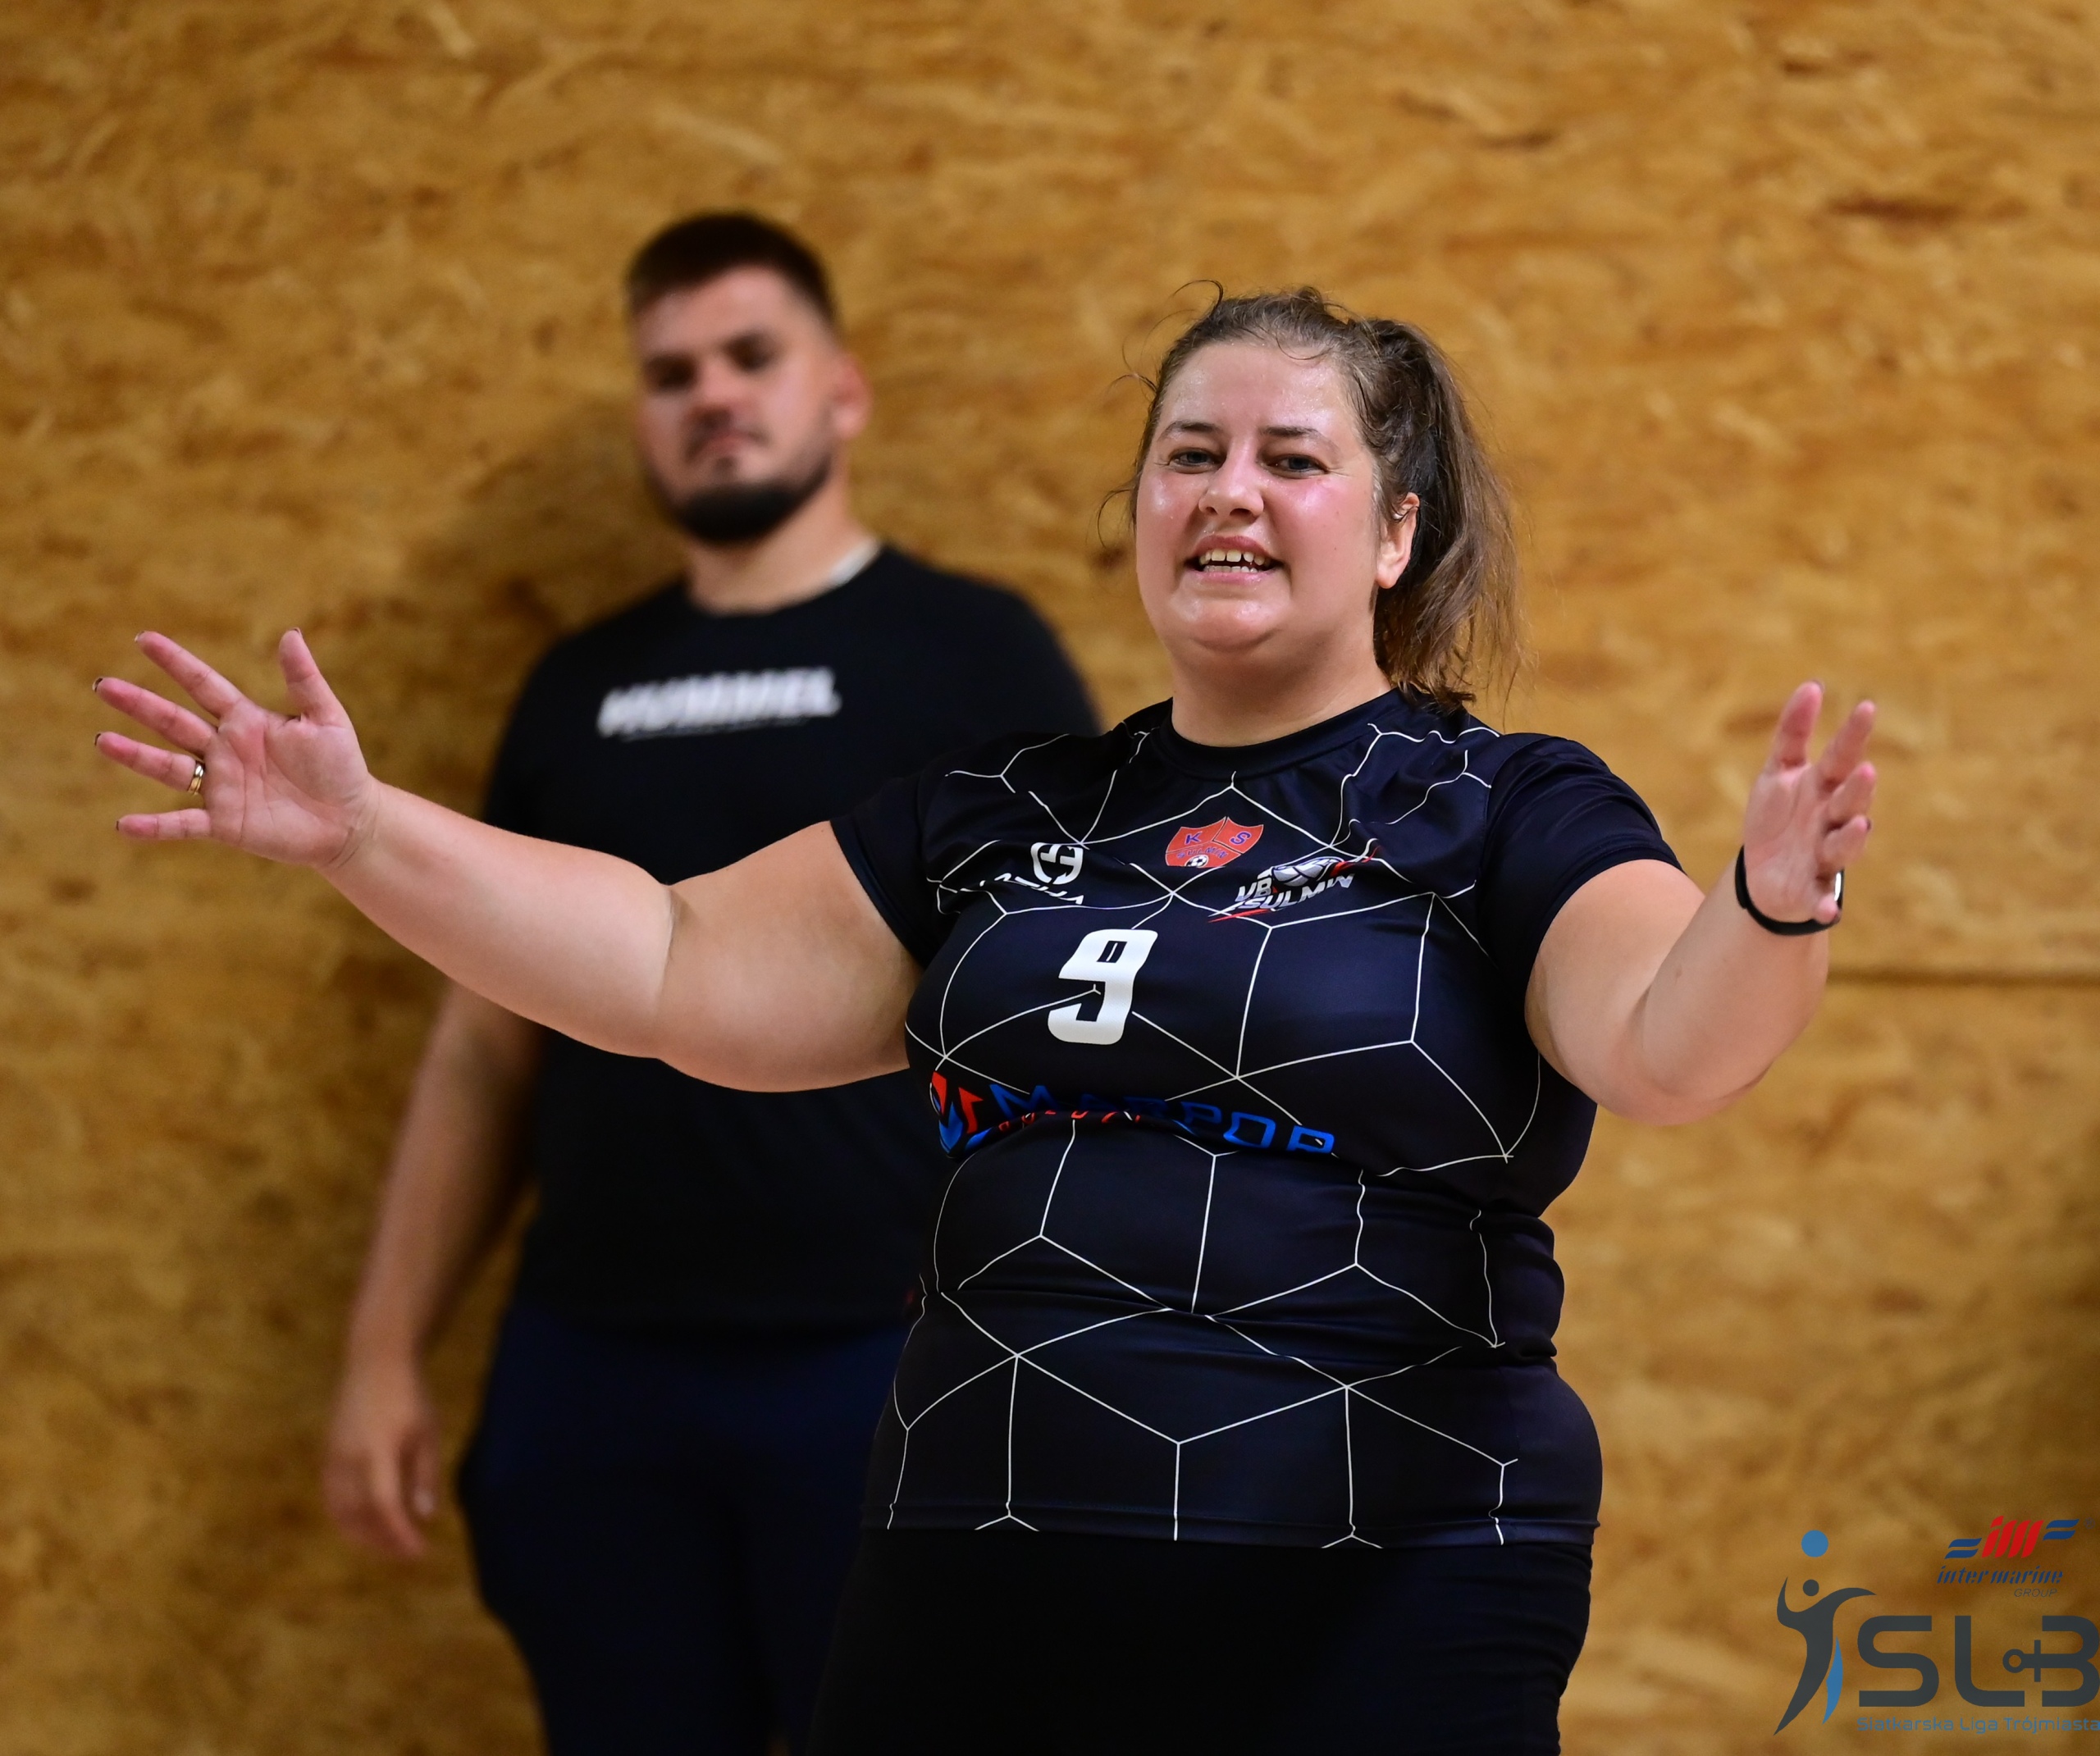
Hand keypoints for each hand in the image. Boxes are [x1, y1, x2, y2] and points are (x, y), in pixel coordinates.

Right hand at [93, 630, 376, 867]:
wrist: (351, 821)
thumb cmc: (341, 767)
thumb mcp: (326, 719)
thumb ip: (304, 680)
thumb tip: (291, 633)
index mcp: (246, 721)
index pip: (203, 685)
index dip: (176, 663)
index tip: (144, 639)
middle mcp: (225, 750)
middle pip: (174, 722)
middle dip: (140, 704)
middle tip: (104, 685)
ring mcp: (220, 786)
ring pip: (169, 768)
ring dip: (136, 756)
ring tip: (104, 741)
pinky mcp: (225, 824)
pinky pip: (183, 824)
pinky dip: (155, 826)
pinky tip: (124, 825)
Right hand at [323, 1353, 442, 1557]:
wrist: (376, 1360)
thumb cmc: (409, 1394)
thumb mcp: (428, 1431)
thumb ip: (425, 1475)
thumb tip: (424, 1517)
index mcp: (378, 1449)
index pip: (387, 1505)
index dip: (401, 1534)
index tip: (420, 1552)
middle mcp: (349, 1457)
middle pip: (359, 1515)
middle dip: (383, 1540)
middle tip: (407, 1553)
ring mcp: (333, 1456)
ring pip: (341, 1510)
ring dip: (363, 1533)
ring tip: (389, 1544)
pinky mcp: (328, 1455)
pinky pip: (333, 1497)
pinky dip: (348, 1517)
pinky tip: (368, 1523)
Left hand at [1741, 682, 1876, 924]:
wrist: (1762, 873)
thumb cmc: (1777, 817)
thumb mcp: (1776, 773)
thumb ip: (1793, 732)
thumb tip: (1812, 685)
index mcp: (1824, 789)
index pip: (1841, 757)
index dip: (1853, 734)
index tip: (1866, 706)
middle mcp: (1832, 821)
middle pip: (1849, 803)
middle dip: (1857, 790)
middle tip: (1864, 771)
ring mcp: (1824, 856)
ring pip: (1843, 848)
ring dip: (1851, 839)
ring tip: (1857, 827)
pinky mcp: (1811, 890)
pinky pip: (1820, 899)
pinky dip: (1824, 905)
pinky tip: (1827, 911)